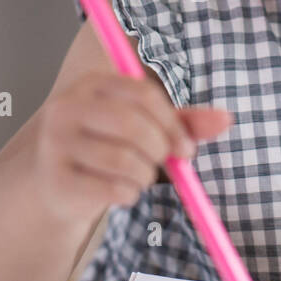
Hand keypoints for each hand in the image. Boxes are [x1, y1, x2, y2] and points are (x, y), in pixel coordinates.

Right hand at [35, 72, 233, 222]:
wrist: (54, 185)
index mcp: (92, 85)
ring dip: (144, 177)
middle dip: (160, 151)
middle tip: (164, 166)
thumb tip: (227, 119)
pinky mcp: (55, 178)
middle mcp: (67, 107)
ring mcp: (56, 142)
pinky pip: (109, 189)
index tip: (187, 150)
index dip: (173, 125)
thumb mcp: (143, 129)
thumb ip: (183, 122)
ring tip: (138, 178)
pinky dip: (127, 195)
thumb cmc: (105, 149)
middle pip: (132, 125)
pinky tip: (121, 193)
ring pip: (123, 161)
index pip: (143, 95)